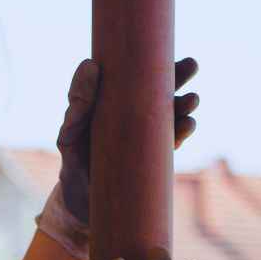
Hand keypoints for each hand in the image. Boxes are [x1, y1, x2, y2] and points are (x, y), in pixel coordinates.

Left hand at [36, 58, 200, 259]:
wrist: (82, 209)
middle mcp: (136, 118)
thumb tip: (90, 64)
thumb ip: (78, 105)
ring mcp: (147, 139)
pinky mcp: (155, 161)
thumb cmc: (74, 165)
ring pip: (171, 115)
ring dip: (184, 106)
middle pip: (162, 92)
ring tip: (191, 99)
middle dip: (179, 78)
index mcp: (117, 105)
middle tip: (191, 67)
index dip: (156, 62)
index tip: (166, 50)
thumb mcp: (69, 134)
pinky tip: (188, 124)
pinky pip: (172, 143)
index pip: (139, 78)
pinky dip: (181, 132)